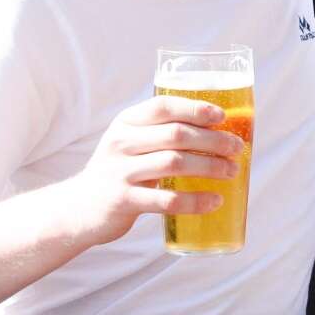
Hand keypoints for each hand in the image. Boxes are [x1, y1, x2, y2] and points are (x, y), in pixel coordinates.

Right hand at [63, 94, 245, 245]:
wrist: (78, 208)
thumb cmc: (119, 171)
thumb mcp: (130, 143)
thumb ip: (160, 133)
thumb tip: (219, 130)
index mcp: (126, 122)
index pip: (163, 106)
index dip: (195, 108)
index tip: (221, 116)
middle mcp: (121, 143)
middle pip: (176, 134)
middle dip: (213, 140)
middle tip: (237, 148)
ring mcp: (120, 172)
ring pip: (174, 163)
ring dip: (210, 166)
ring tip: (232, 171)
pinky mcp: (123, 201)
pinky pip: (166, 200)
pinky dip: (195, 200)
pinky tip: (214, 201)